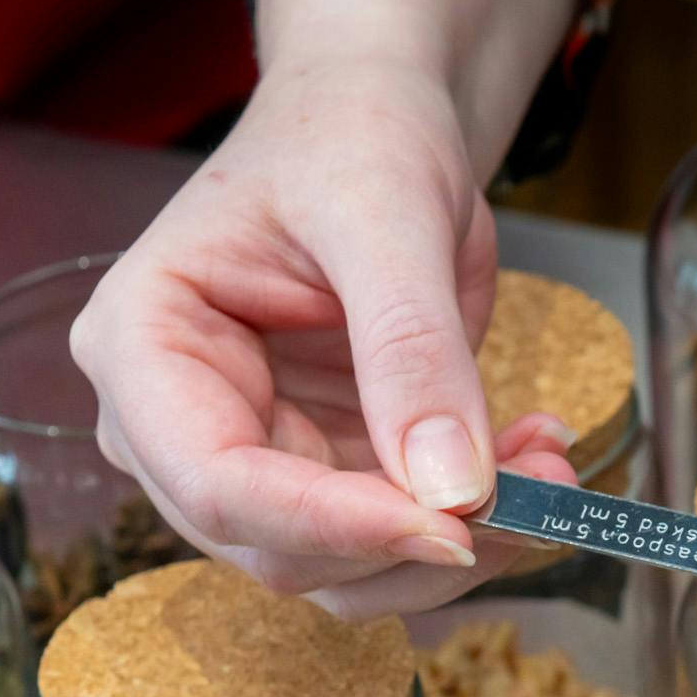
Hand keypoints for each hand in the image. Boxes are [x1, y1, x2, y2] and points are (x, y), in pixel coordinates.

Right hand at [71, 0, 575, 618]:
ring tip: (553, 466)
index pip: (218, 484)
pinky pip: (398, 537)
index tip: (454, 529)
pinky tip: (535, 456)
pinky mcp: (325, 476)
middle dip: (416, 541)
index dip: (334, 525)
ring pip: (347, 569)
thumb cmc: (351, 139)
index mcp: (143, 346)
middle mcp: (177, 425)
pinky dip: (476, 518)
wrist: (375, 127)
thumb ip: (412, 349)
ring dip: (461, 542)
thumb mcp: (386, 216)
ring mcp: (253, 459)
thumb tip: (454, 490)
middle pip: (282, 548)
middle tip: (545, 492)